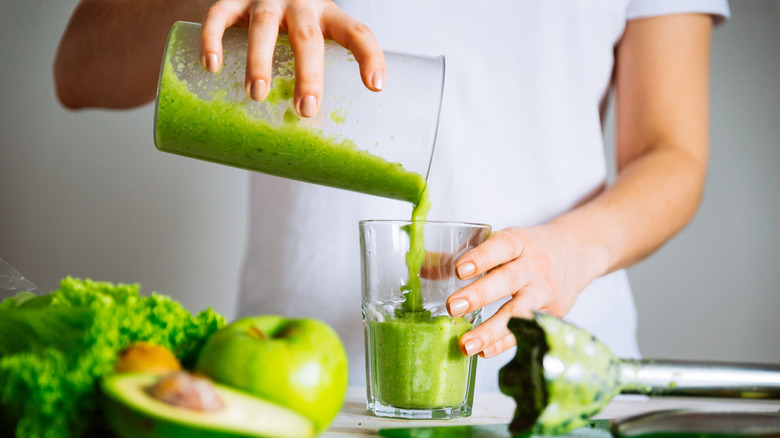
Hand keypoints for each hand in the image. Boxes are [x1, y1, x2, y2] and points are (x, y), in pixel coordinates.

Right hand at [199, 0, 385, 116]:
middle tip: (305, 108)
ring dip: (260, 61)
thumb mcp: (314, 39)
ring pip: (264, 27)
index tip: (376, 87)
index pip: (357, 33)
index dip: (370, 57)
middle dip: (308, 74)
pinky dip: (213, 40)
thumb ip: (318, 74)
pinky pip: (219, 15)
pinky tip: (212, 66)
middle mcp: (300, 4)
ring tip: (255, 94)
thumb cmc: (291, 27)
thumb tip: (317, 142)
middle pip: (308, 37)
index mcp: (328, 16)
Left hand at [445, 224, 601, 358]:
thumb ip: (461, 255)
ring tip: (465, 344)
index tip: (459, 269)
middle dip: (480, 295)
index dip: (481, 257)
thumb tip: (418, 265)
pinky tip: (484, 352)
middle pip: (508, 280)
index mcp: (519, 242)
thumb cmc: (527, 249)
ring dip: (492, 330)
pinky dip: (506, 343)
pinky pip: (528, 331)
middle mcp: (535, 266)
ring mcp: (546, 292)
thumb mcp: (501, 243)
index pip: (501, 247)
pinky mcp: (553, 314)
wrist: (577, 253)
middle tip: (452, 307)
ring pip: (520, 312)